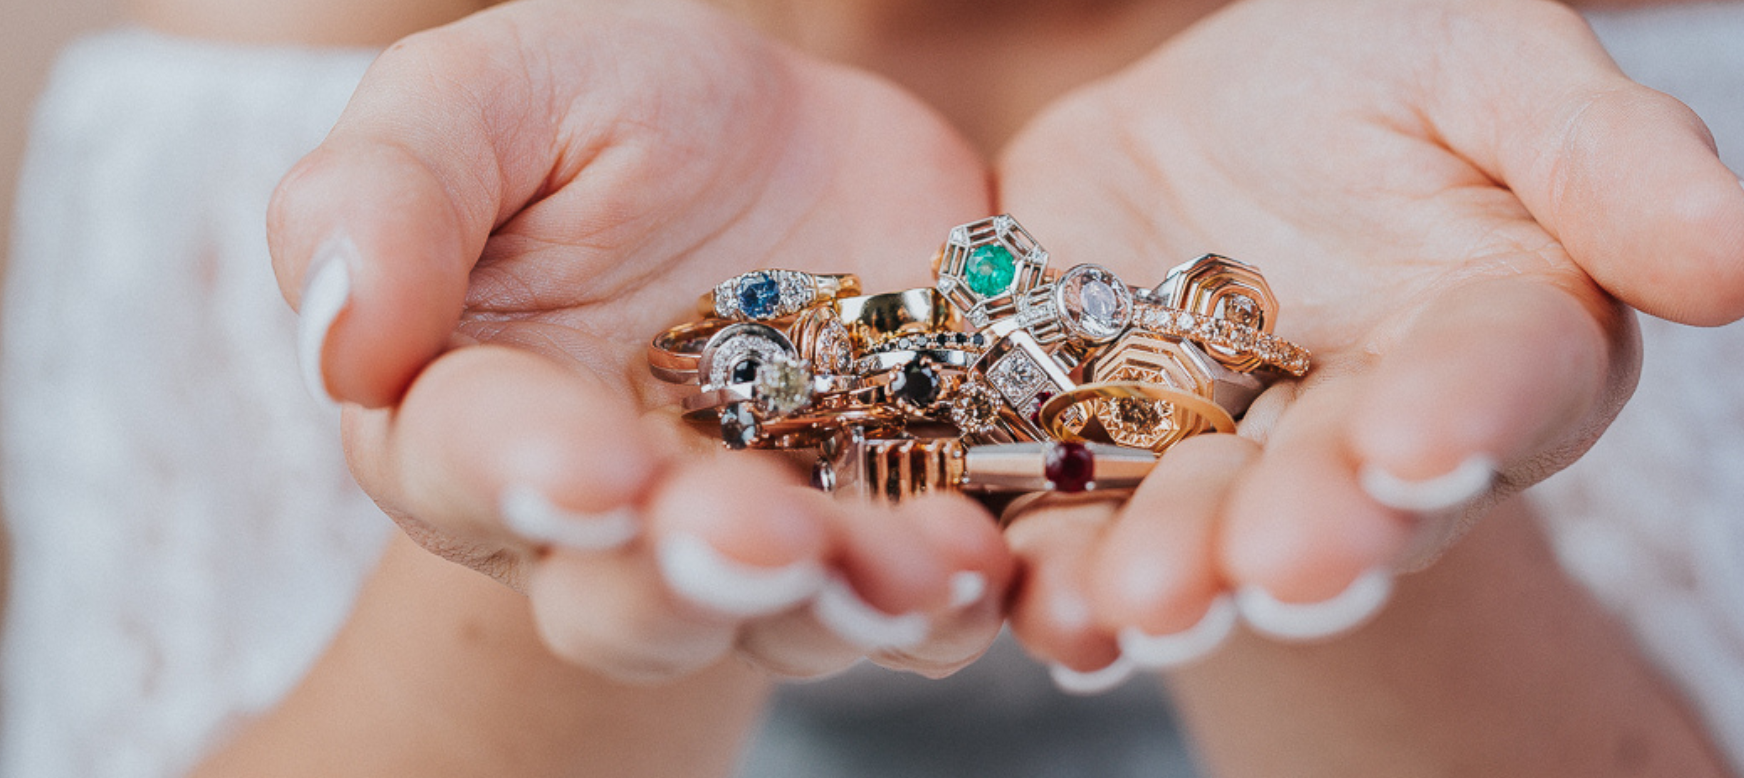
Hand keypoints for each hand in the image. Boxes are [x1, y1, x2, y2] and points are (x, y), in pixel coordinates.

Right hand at [268, 0, 1011, 681]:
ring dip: (837, 603)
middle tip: (747, 533)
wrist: (801, 153)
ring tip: (898, 567)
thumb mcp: (502, 93)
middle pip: (623, 597)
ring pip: (781, 619)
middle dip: (684, 577)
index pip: (470, 466)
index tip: (585, 467)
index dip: (522, 475)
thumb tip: (342, 338)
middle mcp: (611, 519)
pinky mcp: (885, 537)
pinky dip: (949, 601)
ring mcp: (759, 540)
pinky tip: (981, 564)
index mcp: (476, 416)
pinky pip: (915, 607)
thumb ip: (392, 188)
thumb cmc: (621, 122)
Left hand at [992, 0, 1743, 681]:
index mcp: (1501, 334)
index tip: (1423, 447)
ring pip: (1214, 532)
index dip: (1466, 415)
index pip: (1500, 380)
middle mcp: (1376, 429)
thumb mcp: (1490, 64)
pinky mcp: (1109, 460)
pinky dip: (1059, 569)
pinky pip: (1085, 524)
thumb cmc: (1387, 75)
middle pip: (1354, 492)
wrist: (1217, 116)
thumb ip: (1609, 155)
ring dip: (1181, 574)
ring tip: (1140, 605)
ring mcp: (1238, 459)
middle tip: (1280, 569)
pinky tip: (1041, 601)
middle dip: (1317, 533)